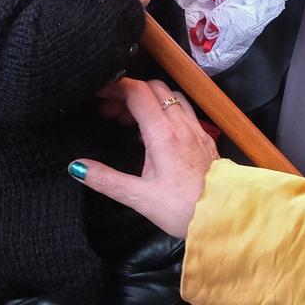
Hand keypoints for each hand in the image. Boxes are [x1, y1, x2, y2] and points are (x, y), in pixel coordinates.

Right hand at [71, 79, 215, 237]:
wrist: (226, 216)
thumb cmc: (184, 208)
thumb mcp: (139, 197)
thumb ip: (106, 180)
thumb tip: (77, 167)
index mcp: (163, 133)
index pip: (136, 92)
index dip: (114, 87)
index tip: (97, 95)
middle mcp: (181, 124)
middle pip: (153, 88)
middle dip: (128, 93)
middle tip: (110, 112)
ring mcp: (196, 129)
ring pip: (171, 96)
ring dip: (149, 99)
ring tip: (131, 120)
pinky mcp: (205, 139)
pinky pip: (184, 110)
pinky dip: (166, 110)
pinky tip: (158, 131)